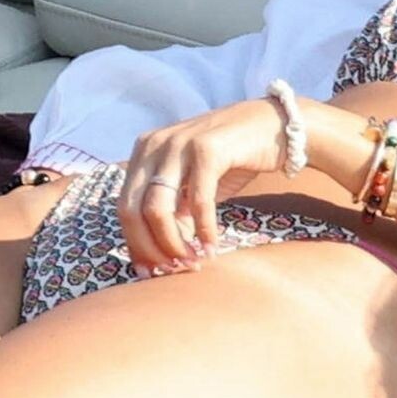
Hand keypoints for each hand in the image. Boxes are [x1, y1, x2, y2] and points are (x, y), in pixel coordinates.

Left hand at [119, 99, 290, 273]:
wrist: (272, 125)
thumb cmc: (231, 159)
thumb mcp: (193, 187)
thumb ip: (174, 214)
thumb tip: (159, 258)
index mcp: (144, 150)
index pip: (124, 206)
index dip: (136, 244)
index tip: (151, 273)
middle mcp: (154, 144)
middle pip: (132, 210)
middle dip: (151, 249)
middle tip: (173, 271)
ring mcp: (179, 143)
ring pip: (157, 208)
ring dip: (173, 244)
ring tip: (193, 261)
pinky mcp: (208, 149)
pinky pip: (198, 201)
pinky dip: (204, 230)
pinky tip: (212, 246)